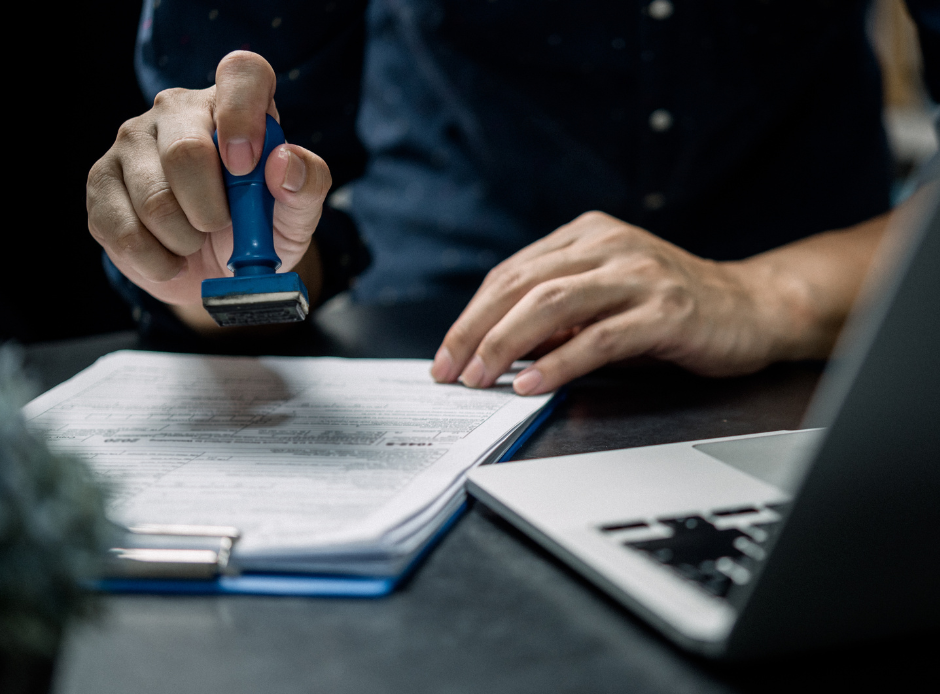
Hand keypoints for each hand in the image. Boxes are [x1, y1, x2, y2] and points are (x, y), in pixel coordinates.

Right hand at [86, 51, 331, 315]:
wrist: (218, 271)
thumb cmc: (262, 228)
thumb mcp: (298, 212)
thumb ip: (308, 184)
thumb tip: (283, 162)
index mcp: (233, 103)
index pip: (242, 72)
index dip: (244, 115)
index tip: (246, 166)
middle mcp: (177, 110)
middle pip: (186, 153)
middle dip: (212, 211)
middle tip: (222, 226)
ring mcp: (132, 140)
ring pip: (154, 201)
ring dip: (186, 241)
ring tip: (197, 241)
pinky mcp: (101, 181)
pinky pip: (125, 232)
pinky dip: (158, 261)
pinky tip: (171, 257)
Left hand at [430, 211, 850, 394]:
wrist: (752, 308)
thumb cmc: (670, 306)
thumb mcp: (605, 296)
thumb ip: (556, 312)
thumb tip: (496, 347)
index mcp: (587, 235)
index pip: (511, 273)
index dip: (472, 315)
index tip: (448, 353)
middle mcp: (609, 246)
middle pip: (521, 286)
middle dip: (476, 331)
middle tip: (450, 370)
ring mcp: (638, 275)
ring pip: (551, 306)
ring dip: (506, 345)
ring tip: (480, 378)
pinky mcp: (665, 311)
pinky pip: (598, 339)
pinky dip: (558, 364)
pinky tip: (531, 385)